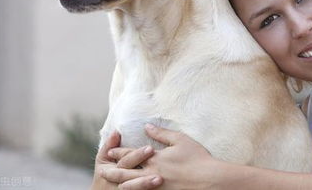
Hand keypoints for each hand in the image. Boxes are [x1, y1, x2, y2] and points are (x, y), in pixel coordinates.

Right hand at [90, 131, 155, 188]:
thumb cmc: (104, 172)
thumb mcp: (103, 159)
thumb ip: (109, 144)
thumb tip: (117, 131)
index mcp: (110, 171)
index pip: (125, 162)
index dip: (137, 155)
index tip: (151, 148)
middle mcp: (118, 183)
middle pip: (132, 179)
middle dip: (144, 177)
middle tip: (159, 171)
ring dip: (147, 185)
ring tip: (160, 179)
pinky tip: (161, 188)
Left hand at [102, 124, 219, 189]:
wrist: (209, 180)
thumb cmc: (197, 158)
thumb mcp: (180, 140)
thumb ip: (161, 133)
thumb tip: (147, 126)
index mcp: (155, 158)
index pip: (132, 154)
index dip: (119, 152)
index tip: (109, 152)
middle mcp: (152, 173)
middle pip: (126, 173)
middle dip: (113, 171)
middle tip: (102, 171)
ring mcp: (156, 187)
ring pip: (131, 186)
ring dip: (120, 184)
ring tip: (112, 184)